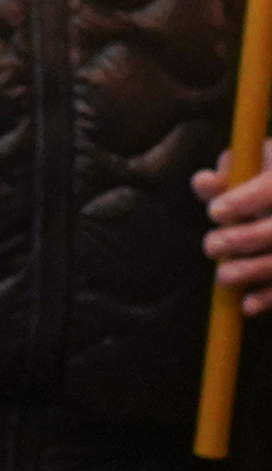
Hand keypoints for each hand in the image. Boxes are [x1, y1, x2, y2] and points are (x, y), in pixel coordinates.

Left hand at [199, 163, 271, 313]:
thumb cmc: (264, 177)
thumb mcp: (252, 165)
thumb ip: (229, 174)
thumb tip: (204, 183)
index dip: (245, 201)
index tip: (214, 212)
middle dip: (244, 239)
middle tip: (212, 245)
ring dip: (253, 271)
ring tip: (223, 276)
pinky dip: (269, 297)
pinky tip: (247, 306)